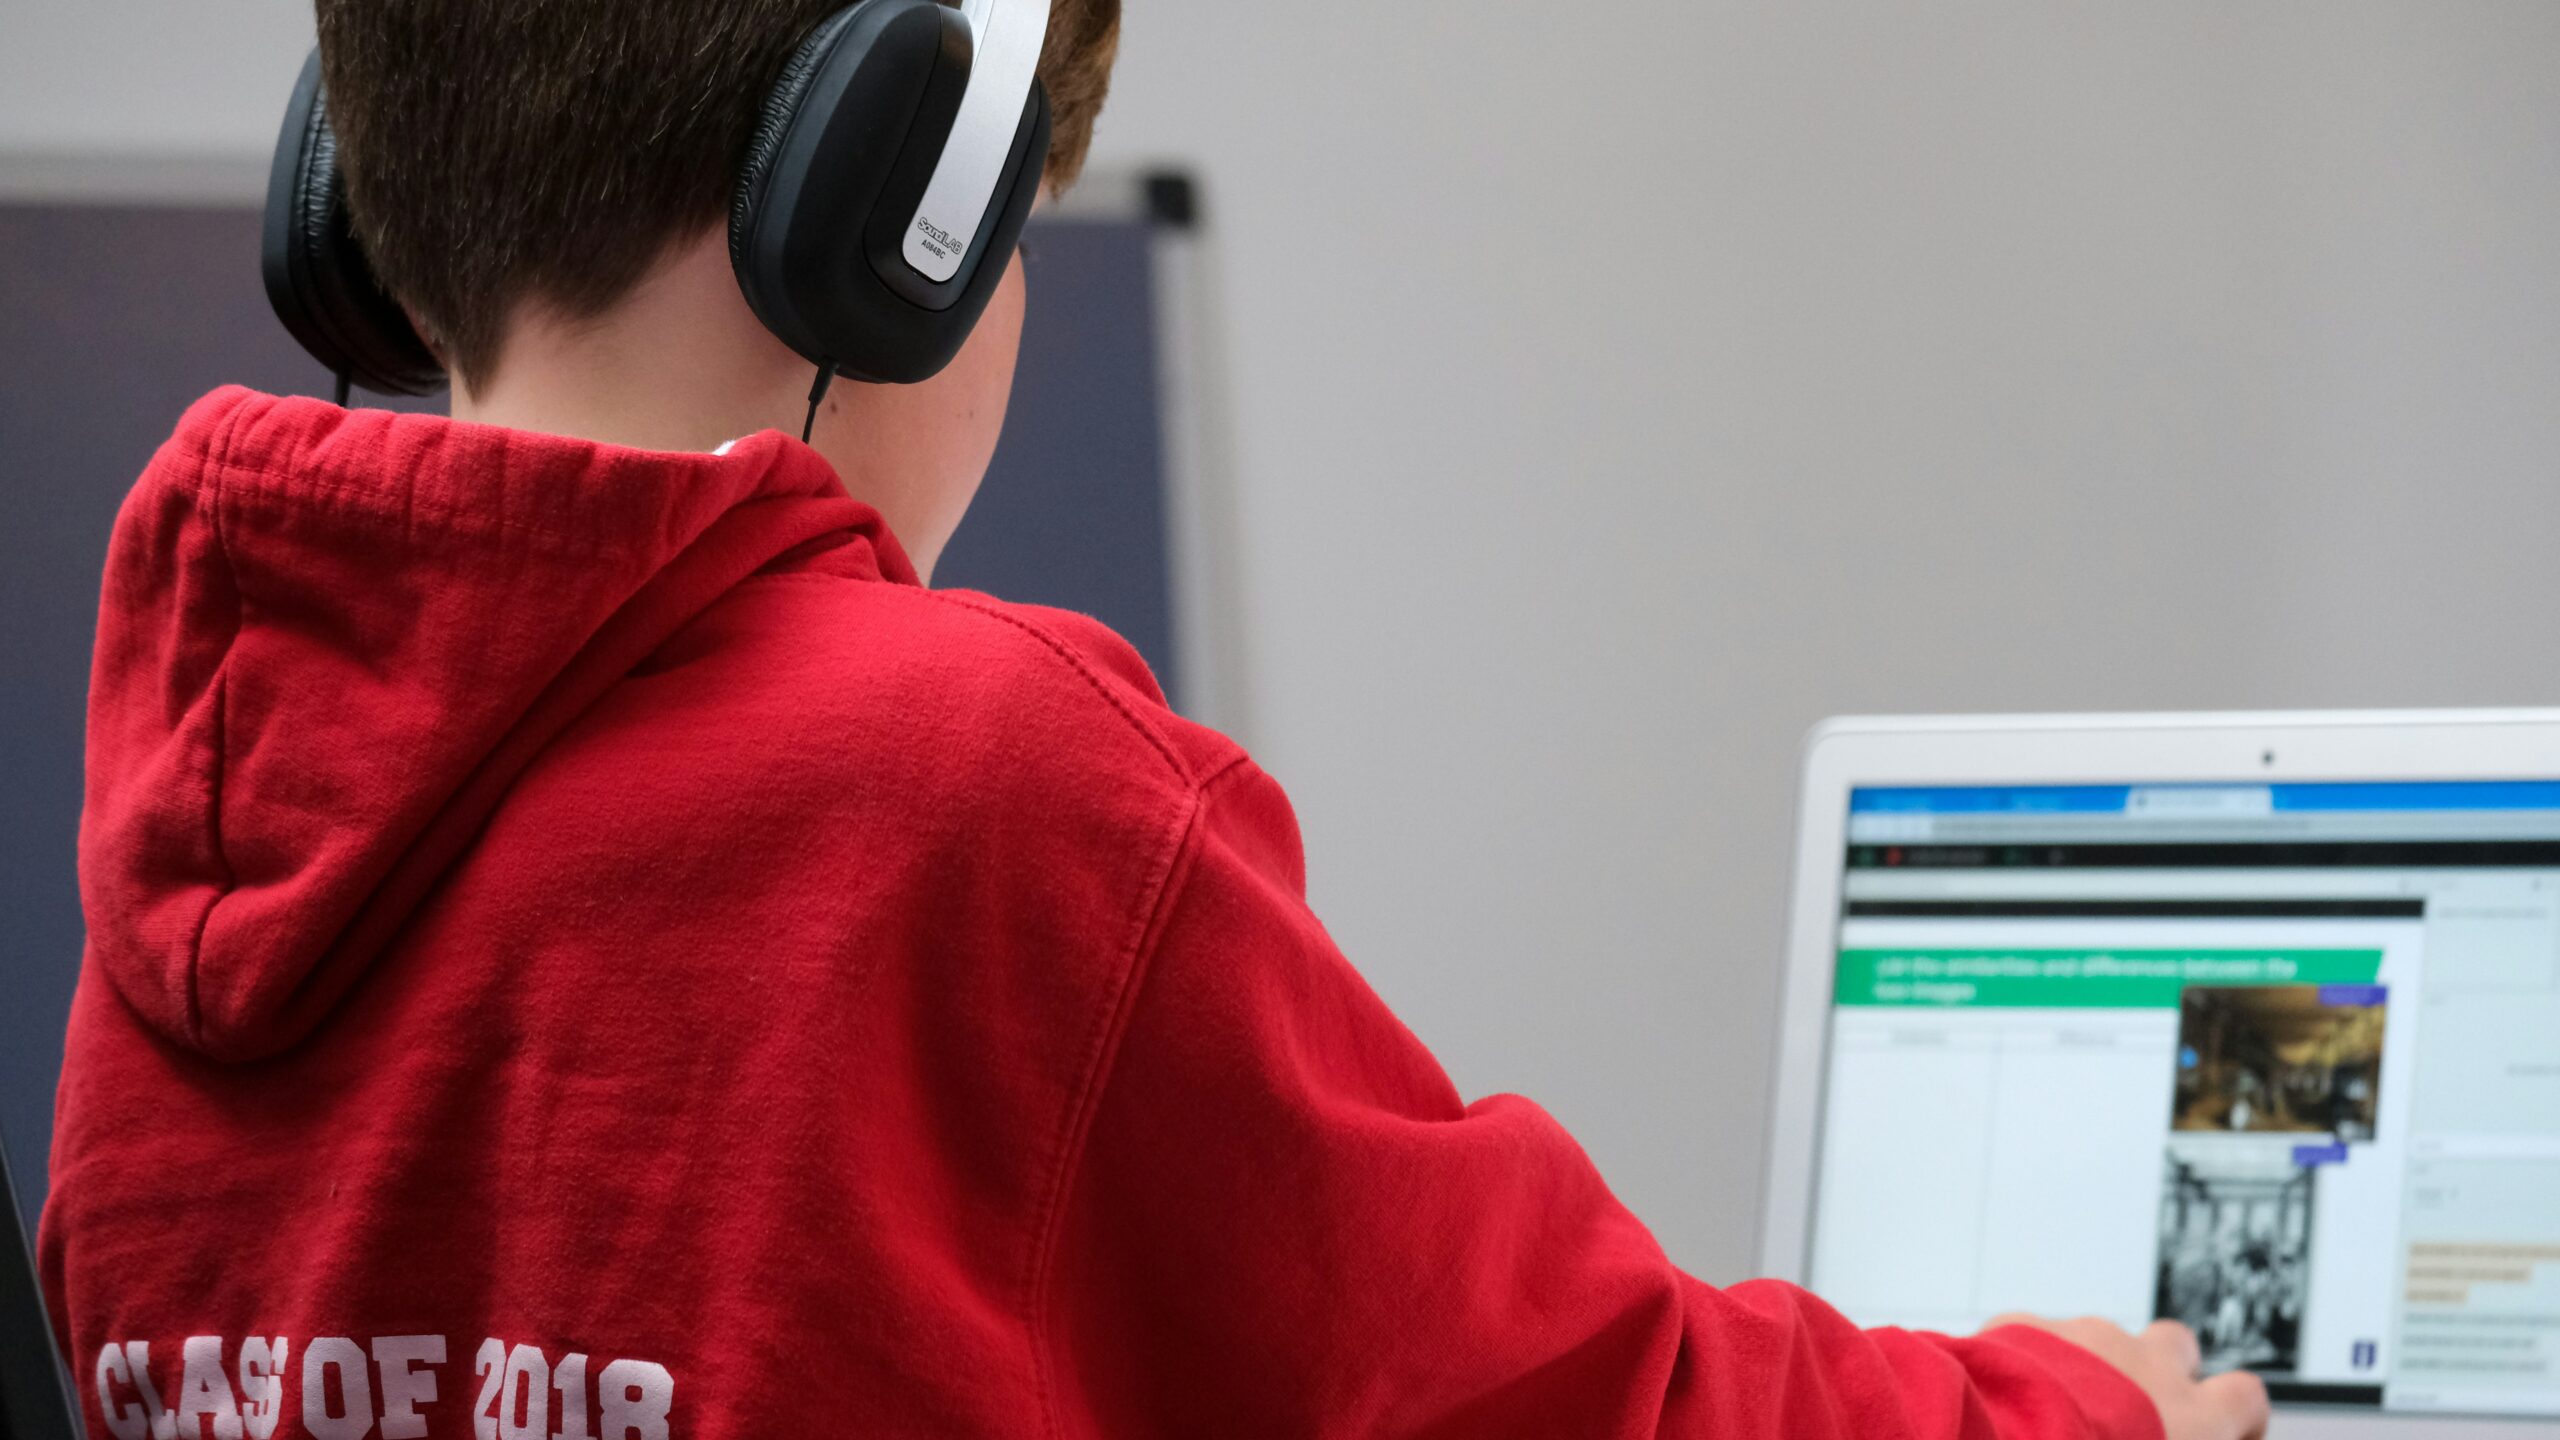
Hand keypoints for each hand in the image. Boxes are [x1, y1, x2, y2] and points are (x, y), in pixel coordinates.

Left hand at [1985, 1314, 2269, 1439]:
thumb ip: (2174, 1439)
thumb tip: (2160, 1436)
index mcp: (2191, 1418)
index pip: (2246, 1397)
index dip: (2236, 1416)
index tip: (2221, 1435)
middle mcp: (2145, 1364)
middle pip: (2176, 1347)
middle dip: (2161, 1373)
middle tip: (2134, 1417)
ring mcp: (2084, 1337)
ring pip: (2100, 1341)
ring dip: (2090, 1371)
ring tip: (2059, 1420)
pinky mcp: (2025, 1328)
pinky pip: (2036, 1338)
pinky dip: (2031, 1364)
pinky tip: (2011, 1404)